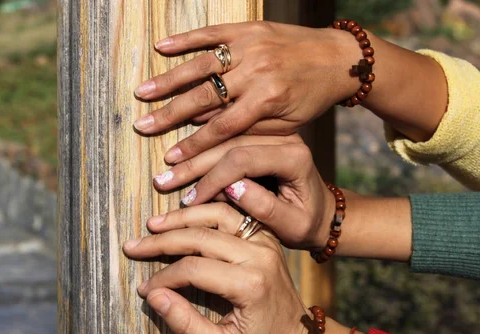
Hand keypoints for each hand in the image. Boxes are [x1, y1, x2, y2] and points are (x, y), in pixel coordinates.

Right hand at [123, 203, 311, 333]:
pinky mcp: (264, 236)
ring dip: (182, 217)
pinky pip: (232, 214)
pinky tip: (183, 213)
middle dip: (163, 240)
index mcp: (251, 284)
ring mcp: (264, 241)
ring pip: (217, 214)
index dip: (164, 278)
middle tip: (134, 246)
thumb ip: (186, 324)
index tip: (145, 289)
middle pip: (202, 237)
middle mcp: (260, 256)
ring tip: (153, 224)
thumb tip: (153, 297)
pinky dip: (205, 209)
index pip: (194, 269)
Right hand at [133, 21, 360, 162]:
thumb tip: (208, 132)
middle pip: (204, 97)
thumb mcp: (288, 124)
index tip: (170, 158)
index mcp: (267, 99)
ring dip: (169, 80)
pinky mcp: (249, 29)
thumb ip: (249, 128)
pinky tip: (162, 47)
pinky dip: (186, 39)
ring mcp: (251, 47)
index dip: (193, 145)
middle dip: (170, 114)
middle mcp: (256, 71)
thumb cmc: (312, 97)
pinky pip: (212, 33)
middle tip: (142, 126)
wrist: (338, 59)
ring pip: (201, 65)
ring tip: (142, 92)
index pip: (221, 128)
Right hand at [151, 133, 334, 249]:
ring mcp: (271, 134)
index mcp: (295, 157)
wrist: (322, 213)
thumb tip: (230, 188)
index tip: (190, 200)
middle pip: (229, 143)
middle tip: (163, 181)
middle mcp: (284, 137)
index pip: (243, 159)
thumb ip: (265, 207)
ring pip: (223, 138)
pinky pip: (225, 139)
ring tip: (164, 172)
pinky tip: (178, 160)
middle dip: (193, 164)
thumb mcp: (293, 225)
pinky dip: (201, 151)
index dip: (212, 179)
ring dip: (192, 155)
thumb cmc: (308, 225)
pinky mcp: (260, 137)